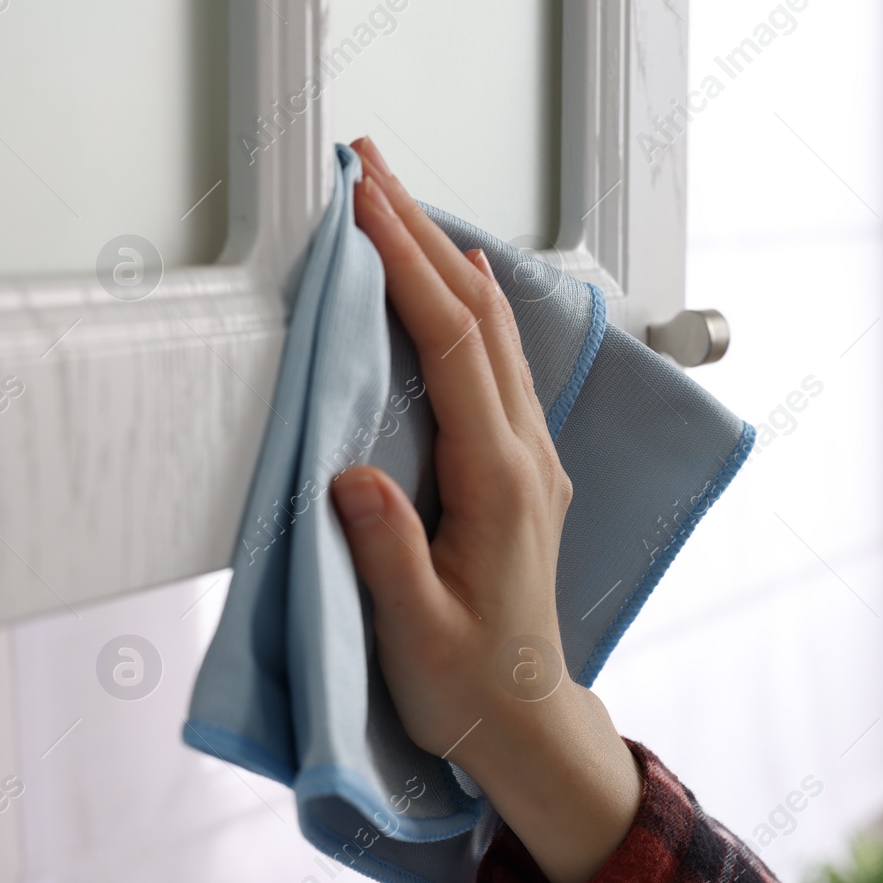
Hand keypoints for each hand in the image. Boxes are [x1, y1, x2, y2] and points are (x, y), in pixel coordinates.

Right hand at [330, 137, 639, 882]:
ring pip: (494, 335)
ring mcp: (531, 458)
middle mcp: (526, 456)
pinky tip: (461, 279)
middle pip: (478, 320)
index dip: (409, 270)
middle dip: (422, 235)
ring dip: (444, 260)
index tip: (364, 204)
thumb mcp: (418, 633)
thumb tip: (352, 470)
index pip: (455, 351)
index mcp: (501, 484)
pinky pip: (501, 365)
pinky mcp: (520, 469)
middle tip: (370, 164)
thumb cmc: (468, 685)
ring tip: (397, 199)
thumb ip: (388, 552)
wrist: (526, 718)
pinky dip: (472, 308)